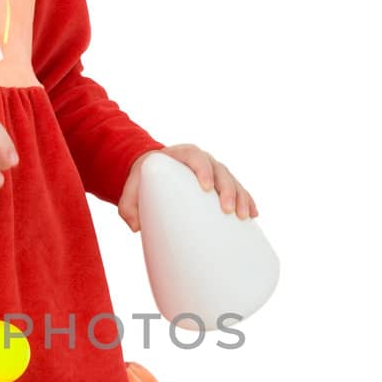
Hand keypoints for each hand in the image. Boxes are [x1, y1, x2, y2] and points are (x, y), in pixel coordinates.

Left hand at [117, 145, 258, 232]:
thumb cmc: (143, 180)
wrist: (155, 173)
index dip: (204, 171)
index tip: (207, 188)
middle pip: (220, 171)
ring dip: (241, 197)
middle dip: (227, 190)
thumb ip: (128, 206)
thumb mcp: (130, 190)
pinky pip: (238, 190)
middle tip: (228, 211)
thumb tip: (136, 227)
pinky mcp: (221, 184)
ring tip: (244, 217)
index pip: (196, 158)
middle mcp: (203, 160)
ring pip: (233, 181)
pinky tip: (253, 215)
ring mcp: (215, 171)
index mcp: (182, 154)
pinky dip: (247, 200)